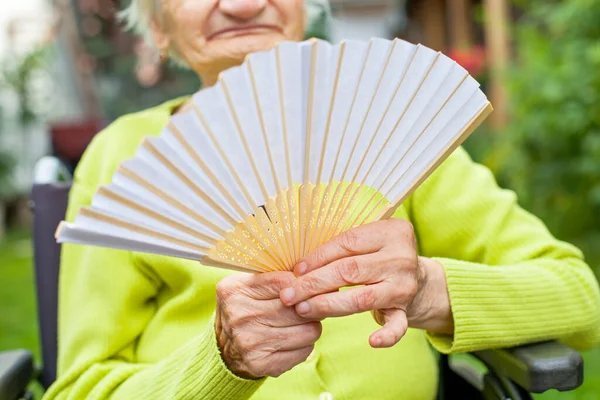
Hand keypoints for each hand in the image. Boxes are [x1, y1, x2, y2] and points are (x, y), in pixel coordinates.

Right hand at [215, 272, 321, 378]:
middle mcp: (240, 316)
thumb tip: (311, 274)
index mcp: (235, 291)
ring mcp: (250, 342)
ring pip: (308, 330)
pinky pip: (305, 351)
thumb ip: (274, 277)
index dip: (302, 284)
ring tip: (301, 323)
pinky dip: (305, 344)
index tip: (306, 286)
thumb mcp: (248, 285)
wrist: (225, 347)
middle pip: (298, 308)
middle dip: (310, 306)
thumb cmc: (245, 308)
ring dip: (311, 326)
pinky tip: (293, 340)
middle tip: (310, 305)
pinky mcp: (262, 364)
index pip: (284, 282)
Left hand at [280, 219, 452, 347]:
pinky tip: (372, 341)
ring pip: (362, 297)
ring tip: (303, 309)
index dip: (318, 257)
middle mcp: (401, 257)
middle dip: (314, 284)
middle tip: (289, 294)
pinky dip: (386, 335)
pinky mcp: (407, 309)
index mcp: (391, 232)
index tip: (296, 270)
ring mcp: (406, 285)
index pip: (348, 242)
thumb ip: (342, 247)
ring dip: (328, 305)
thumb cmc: (380, 256)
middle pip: (350, 270)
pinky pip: (397, 325)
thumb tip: (299, 267)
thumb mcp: (368, 241)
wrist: (418, 278)